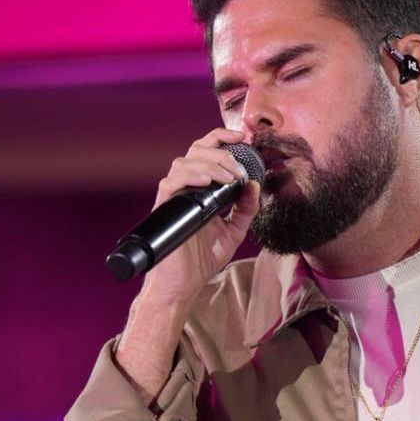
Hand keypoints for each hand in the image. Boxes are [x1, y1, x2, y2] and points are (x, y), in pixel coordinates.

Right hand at [140, 128, 260, 305]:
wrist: (183, 283)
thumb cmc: (203, 258)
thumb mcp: (235, 231)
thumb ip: (246, 209)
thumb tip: (254, 185)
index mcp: (201, 188)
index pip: (206, 152)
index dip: (221, 138)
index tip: (241, 137)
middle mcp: (186, 188)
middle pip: (196, 150)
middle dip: (221, 152)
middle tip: (238, 169)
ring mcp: (174, 196)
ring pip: (184, 161)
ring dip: (211, 164)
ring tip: (228, 177)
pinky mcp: (165, 207)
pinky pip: (171, 181)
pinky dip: (191, 176)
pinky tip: (208, 182)